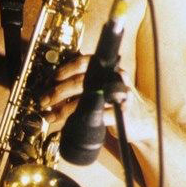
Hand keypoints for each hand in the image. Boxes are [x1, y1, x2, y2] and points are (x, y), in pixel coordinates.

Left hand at [39, 54, 155, 143]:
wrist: (141, 119)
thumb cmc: (114, 100)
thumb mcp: (100, 84)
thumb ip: (82, 80)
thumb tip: (50, 85)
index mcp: (106, 66)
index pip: (82, 62)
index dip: (63, 70)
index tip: (49, 80)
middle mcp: (113, 76)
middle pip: (80, 81)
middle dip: (57, 92)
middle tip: (44, 100)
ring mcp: (119, 94)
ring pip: (85, 100)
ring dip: (64, 109)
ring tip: (51, 115)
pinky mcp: (121, 113)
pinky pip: (96, 116)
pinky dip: (79, 121)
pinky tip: (69, 125)